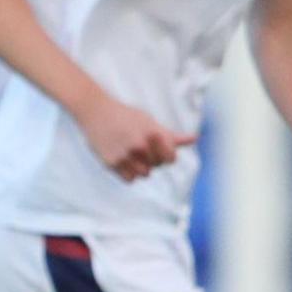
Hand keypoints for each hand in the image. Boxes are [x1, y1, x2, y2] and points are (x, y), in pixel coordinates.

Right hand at [76, 94, 200, 182]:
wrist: (95, 112)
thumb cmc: (125, 116)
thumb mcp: (149, 122)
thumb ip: (171, 135)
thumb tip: (195, 139)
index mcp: (153, 134)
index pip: (170, 159)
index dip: (166, 156)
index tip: (159, 149)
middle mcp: (140, 145)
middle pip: (156, 167)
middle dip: (151, 160)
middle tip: (138, 146)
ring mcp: (125, 155)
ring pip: (143, 175)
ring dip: (139, 168)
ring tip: (130, 153)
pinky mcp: (111, 162)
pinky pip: (129, 179)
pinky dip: (128, 173)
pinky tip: (122, 159)